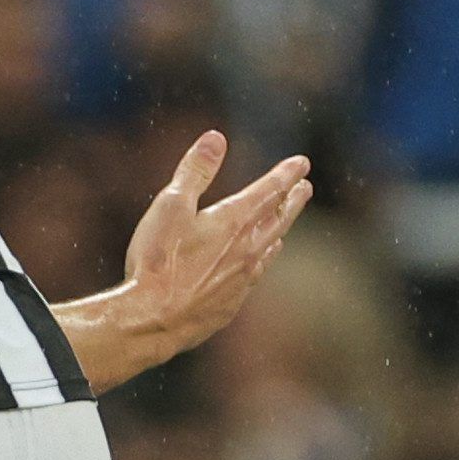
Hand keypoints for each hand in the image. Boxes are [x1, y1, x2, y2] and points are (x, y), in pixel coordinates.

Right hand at [96, 132, 316, 380]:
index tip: (302, 164)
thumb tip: (215, 139)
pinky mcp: (231, 305)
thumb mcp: (171, 206)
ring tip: (283, 226)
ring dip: (278, 232)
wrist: (153, 320)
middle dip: (293, 201)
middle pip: (279, 220)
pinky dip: (261, 263)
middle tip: (305, 188)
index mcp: (233, 222)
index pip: (269, 191)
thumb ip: (195, 171)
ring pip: (269, 250)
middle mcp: (246, 250)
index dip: (286, 174)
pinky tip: (256, 266)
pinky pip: (254, 277)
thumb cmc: (157, 262)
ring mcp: (242, 280)